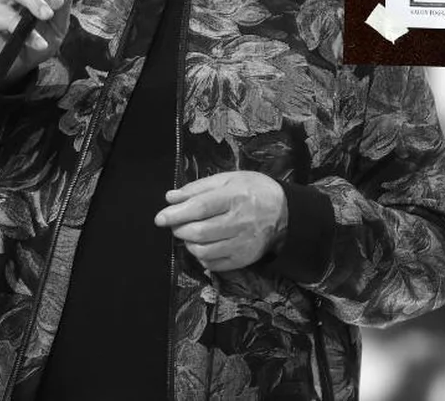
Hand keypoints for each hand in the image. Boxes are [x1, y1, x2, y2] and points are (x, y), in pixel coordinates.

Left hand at [155, 171, 287, 271]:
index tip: (160, 217)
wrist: (284, 212)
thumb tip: (170, 197)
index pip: (200, 208)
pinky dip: (201, 256)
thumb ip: (198, 188)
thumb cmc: (253, 190)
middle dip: (179, 229)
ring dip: (189, 243)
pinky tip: (203, 245)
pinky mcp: (243, 259)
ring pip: (203, 251)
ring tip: (190, 234)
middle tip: (175, 224)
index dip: (176, 214)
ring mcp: (242, 243)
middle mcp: (239, 222)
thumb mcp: (228, 179)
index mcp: (234, 197)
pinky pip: (213, 264)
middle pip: (199, 232)